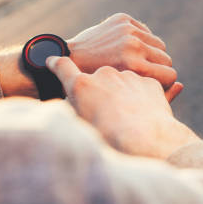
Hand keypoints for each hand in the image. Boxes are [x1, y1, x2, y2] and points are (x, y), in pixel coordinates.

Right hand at [46, 56, 199, 158]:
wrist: (146, 142)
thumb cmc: (110, 141)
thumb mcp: (83, 128)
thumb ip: (77, 110)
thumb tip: (77, 104)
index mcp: (82, 86)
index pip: (63, 66)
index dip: (57, 63)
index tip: (53, 61)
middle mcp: (104, 74)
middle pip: (98, 79)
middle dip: (101, 91)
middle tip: (108, 114)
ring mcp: (128, 76)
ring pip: (122, 83)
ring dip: (123, 95)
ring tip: (129, 120)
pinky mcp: (149, 82)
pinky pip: (142, 88)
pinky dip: (142, 99)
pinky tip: (144, 117)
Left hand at [68, 13, 178, 90]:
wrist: (70, 57)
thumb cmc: (98, 83)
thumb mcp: (126, 93)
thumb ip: (154, 91)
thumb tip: (181, 85)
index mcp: (134, 65)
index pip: (171, 75)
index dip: (164, 83)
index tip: (154, 86)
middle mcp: (133, 44)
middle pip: (167, 58)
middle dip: (158, 68)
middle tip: (144, 75)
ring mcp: (127, 29)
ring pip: (159, 44)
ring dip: (151, 54)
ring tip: (137, 63)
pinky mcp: (123, 19)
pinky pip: (146, 31)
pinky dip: (140, 40)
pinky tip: (126, 49)